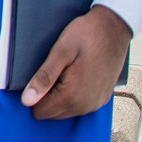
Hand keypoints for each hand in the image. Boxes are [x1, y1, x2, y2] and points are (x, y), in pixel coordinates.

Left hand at [21, 5, 131, 119]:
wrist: (114, 28)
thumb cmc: (86, 35)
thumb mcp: (60, 52)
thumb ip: (44, 78)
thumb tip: (26, 101)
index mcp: (73, 96)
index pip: (40, 111)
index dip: (35, 95)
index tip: (42, 76)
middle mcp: (86, 106)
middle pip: (52, 113)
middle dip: (48, 96)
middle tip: (55, 71)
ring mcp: (96, 103)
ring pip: (66, 111)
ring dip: (60, 96)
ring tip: (67, 71)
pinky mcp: (102, 98)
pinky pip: (80, 105)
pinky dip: (74, 94)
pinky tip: (78, 75)